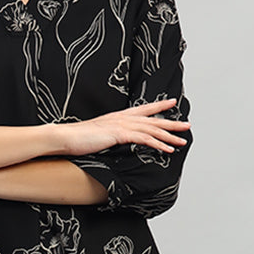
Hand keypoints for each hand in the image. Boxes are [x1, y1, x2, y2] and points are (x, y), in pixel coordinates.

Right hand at [58, 99, 190, 155]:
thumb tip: (113, 141)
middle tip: (187, 125)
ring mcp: (121, 125)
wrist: (66, 137)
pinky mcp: (119, 134)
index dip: (158, 106)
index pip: (143, 109)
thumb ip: (109, 136)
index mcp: (118, 116)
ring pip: (152, 129)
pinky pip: (144, 139)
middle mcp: (122, 118)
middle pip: (152, 119)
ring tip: (182, 141)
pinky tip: (167, 149)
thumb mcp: (98, 135)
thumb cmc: (77, 139)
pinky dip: (158, 144)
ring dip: (169, 136)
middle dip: (171, 122)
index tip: (171, 103)